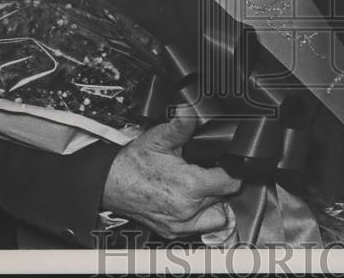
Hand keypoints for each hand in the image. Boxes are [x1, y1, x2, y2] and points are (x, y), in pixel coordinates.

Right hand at [102, 107, 241, 238]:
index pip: (231, 182)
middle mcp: (188, 209)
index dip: (232, 169)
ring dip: (214, 201)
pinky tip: (192, 199)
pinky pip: (200, 227)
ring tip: (203, 185)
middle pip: (225, 197)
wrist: (112, 183)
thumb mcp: (159, 138)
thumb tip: (192, 111)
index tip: (227, 163)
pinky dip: (201, 214)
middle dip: (220, 182)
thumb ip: (182, 125)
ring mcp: (180, 224)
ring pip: (216, 216)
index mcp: (190, 186)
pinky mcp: (173, 232)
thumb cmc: (133, 163)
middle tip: (210, 169)